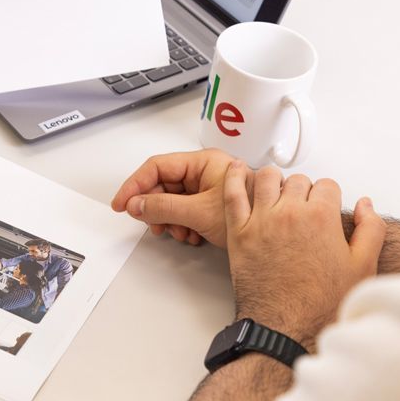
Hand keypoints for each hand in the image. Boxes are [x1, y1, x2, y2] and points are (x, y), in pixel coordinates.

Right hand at [111, 149, 252, 246]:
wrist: (277, 238)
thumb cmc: (252, 214)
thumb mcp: (200, 212)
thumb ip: (164, 208)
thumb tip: (136, 205)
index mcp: (202, 162)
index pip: (156, 167)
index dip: (135, 185)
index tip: (122, 204)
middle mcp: (203, 171)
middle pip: (162, 186)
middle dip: (157, 209)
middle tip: (154, 226)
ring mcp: (206, 187)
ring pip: (172, 201)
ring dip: (170, 220)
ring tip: (181, 233)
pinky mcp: (210, 203)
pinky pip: (184, 210)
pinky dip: (182, 224)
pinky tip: (192, 235)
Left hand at [223, 162, 385, 345]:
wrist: (287, 327)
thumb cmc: (322, 303)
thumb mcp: (363, 266)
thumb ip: (371, 229)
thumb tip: (366, 204)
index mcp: (322, 217)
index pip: (327, 185)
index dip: (328, 197)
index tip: (324, 207)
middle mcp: (290, 213)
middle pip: (297, 181)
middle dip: (303, 190)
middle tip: (302, 206)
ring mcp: (261, 221)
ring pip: (265, 178)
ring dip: (273, 181)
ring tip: (276, 192)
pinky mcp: (238, 232)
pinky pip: (232, 194)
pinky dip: (233, 177)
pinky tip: (236, 169)